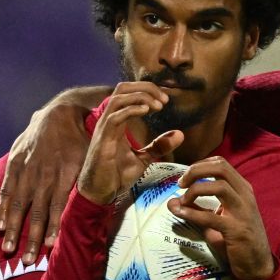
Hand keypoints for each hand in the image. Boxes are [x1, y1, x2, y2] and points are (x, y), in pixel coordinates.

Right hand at [0, 103, 89, 262]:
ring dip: (15, 229)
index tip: (50, 245)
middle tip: (28, 260)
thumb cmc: (83, 142)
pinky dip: (3, 209)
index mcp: (67, 172)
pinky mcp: (15, 164)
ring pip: (20, 204)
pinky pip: (7, 189)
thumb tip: (110, 204)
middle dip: (31, 237)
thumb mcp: (95, 158)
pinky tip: (1, 227)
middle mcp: (45, 173)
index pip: (59, 204)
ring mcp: (28, 169)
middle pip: (37, 210)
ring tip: (10, 250)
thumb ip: (96, 181)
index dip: (54, 225)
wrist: (60, 114)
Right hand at [77, 83, 180, 204]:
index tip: (166, 100)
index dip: (148, 90)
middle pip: (123, 88)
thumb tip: (179, 134)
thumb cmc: (116, 175)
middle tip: (164, 99)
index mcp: (117, 121)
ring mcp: (104, 128)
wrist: (100, 192)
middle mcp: (109, 120)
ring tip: (158, 105)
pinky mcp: (103, 139)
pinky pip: (115, 116)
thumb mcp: (143, 158)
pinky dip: (131, 109)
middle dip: (145, 88)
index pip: (129, 93)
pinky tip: (146, 111)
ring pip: (118, 98)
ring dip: (140, 96)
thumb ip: (159, 146)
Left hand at [166, 156, 274, 279]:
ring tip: (183, 201)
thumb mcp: (217, 220)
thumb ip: (198, 209)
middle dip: (196, 171)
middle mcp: (245, 196)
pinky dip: (193, 213)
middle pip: (220, 168)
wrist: (257, 265)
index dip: (199, 165)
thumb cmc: (237, 241)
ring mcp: (243, 212)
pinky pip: (212, 217)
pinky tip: (181, 213)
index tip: (185, 178)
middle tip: (181, 183)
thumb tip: (172, 201)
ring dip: (195, 190)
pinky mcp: (237, 230)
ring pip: (219, 186)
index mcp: (242, 189)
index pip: (221, 164)